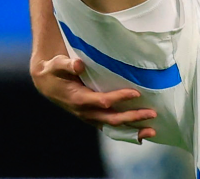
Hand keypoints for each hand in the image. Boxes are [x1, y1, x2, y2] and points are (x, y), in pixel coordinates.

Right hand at [31, 54, 156, 140]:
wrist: (47, 84)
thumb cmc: (54, 72)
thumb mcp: (57, 65)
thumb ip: (67, 64)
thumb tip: (78, 64)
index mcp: (79, 99)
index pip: (103, 101)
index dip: (119, 98)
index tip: (136, 93)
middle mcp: (85, 112)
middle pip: (112, 118)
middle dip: (133, 117)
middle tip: (151, 113)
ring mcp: (89, 117)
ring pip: (113, 127)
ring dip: (133, 130)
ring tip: (152, 130)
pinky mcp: (93, 118)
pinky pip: (111, 128)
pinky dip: (126, 132)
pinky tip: (141, 134)